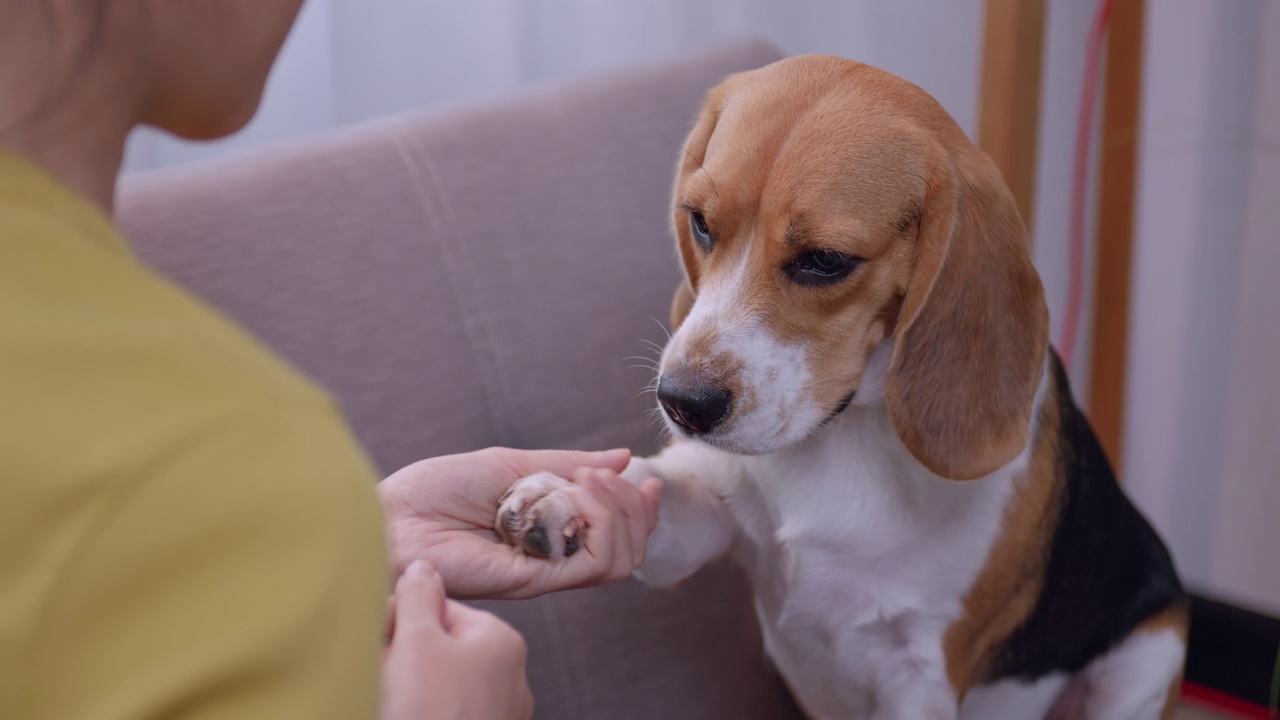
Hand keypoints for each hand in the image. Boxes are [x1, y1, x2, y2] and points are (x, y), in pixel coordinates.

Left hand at [379, 447, 660, 599]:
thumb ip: (567, 464)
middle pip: (627, 550)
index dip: (639, 511)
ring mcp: (544, 570)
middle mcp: (552, 555)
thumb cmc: (436, 490)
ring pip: (618, 560)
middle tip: (602, 476)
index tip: (644, 479)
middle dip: (632, 508)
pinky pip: (590, 564)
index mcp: (548, 531)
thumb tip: (623, 456)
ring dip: (618, 512)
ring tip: (588, 482)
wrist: (392, 514)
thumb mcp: (511, 464)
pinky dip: (599, 523)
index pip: (616, 535)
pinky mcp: (532, 581)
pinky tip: (575, 494)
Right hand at [381, 560, 531, 719]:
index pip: (440, 609)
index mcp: (501, 640)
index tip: (374, 635)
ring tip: (388, 698)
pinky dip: (420, 710)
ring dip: (405, 686)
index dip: (400, 619)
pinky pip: (444, 711)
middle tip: (379, 670)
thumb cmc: (431, 713)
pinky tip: (400, 712)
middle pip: (440, 648)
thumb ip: (417, 596)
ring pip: (439, 684)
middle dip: (402, 655)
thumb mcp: (416, 641)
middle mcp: (509, 676)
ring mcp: (497, 713)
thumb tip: (422, 566)